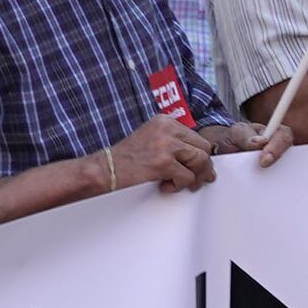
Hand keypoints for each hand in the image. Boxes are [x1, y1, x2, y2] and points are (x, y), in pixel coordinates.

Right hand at [90, 115, 220, 198]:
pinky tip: (164, 186)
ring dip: (193, 177)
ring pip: (200, 161)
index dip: (200, 156)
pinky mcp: (163, 162)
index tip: (198, 168)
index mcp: (165, 121)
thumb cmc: (125, 160)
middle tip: (195, 180)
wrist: (104, 170)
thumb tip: (201, 158)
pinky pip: (187, 177)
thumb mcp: (152, 140)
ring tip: (178, 183)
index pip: (197, 137)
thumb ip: (174, 143)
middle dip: (202, 167)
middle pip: (203, 148)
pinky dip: (179, 186)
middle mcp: (167, 128)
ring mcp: (166, 144)